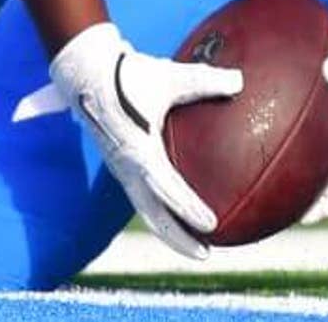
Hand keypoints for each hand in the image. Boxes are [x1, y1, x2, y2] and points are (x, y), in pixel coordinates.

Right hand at [15, 22, 242, 258]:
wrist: (87, 73)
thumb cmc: (129, 75)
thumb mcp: (169, 76)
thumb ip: (205, 80)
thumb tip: (240, 81)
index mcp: (137, 151)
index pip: (166, 188)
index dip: (188, 208)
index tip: (212, 224)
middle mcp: (127, 168)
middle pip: (153, 216)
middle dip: (179, 238)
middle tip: (206, 254)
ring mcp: (122, 170)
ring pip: (147, 211)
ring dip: (171, 231)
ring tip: (199, 246)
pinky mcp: (122, 167)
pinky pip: (144, 197)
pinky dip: (163, 211)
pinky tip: (182, 212)